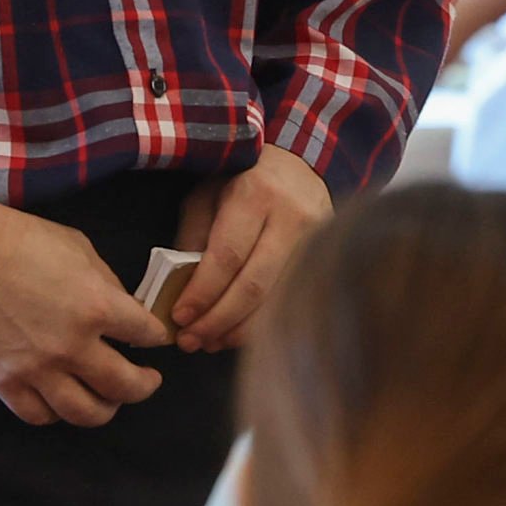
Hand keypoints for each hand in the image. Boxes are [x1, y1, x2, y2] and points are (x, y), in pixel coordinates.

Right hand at [0, 198, 166, 425]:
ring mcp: (38, 369)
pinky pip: (40, 415)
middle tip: (147, 379)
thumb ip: (107, 283)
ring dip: (106, 409)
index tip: (155, 339)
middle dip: (145, 385)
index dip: (157, 337)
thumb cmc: (20, 240)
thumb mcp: (79, 248)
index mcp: (98, 307)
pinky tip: (62, 400)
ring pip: (86, 413)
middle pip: (126, 387)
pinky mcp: (5, 382)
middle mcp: (73, 346)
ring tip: (108, 399)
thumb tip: (125, 309)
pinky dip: (57, 412)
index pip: (147, 335)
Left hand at [166, 145, 332, 351]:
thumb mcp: (207, 194)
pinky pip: (292, 302)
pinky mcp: (327, 260)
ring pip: (277, 301)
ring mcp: (317, 242)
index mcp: (256, 195)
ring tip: (209, 342)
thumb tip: (178, 291)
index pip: (228, 256)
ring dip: (239, 330)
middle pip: (255, 285)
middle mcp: (292, 219)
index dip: (203, 292)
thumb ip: (193, 238)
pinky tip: (237, 333)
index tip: (179, 316)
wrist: (300, 163)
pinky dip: (262, 324)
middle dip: (218, 320)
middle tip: (190, 341)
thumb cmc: (244, 178)